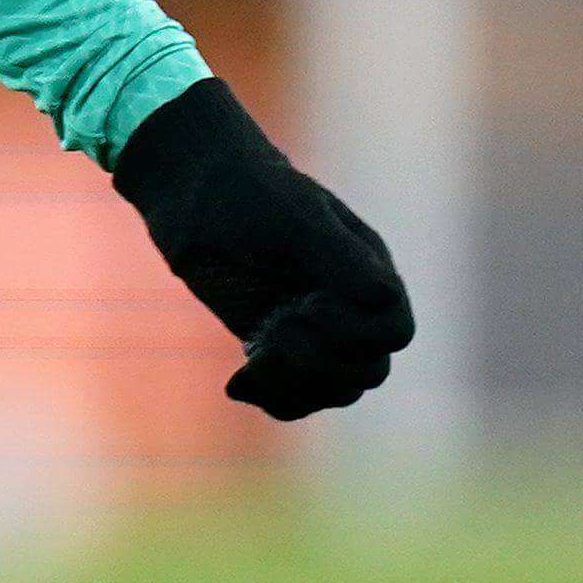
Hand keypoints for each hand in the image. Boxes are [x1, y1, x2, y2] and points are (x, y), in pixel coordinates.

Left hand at [112, 79, 413, 419]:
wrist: (190, 185)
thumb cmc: (245, 189)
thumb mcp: (292, 216)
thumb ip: (337, 255)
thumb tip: (382, 297)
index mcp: (365, 268)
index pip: (393, 332)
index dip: (356, 334)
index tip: (307, 304)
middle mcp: (346, 301)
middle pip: (367, 370)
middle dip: (322, 363)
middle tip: (274, 332)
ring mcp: (312, 325)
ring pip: (335, 389)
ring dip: (297, 386)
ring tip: (254, 362)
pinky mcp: (274, 341)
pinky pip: (294, 395)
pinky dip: (272, 397)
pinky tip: (238, 382)